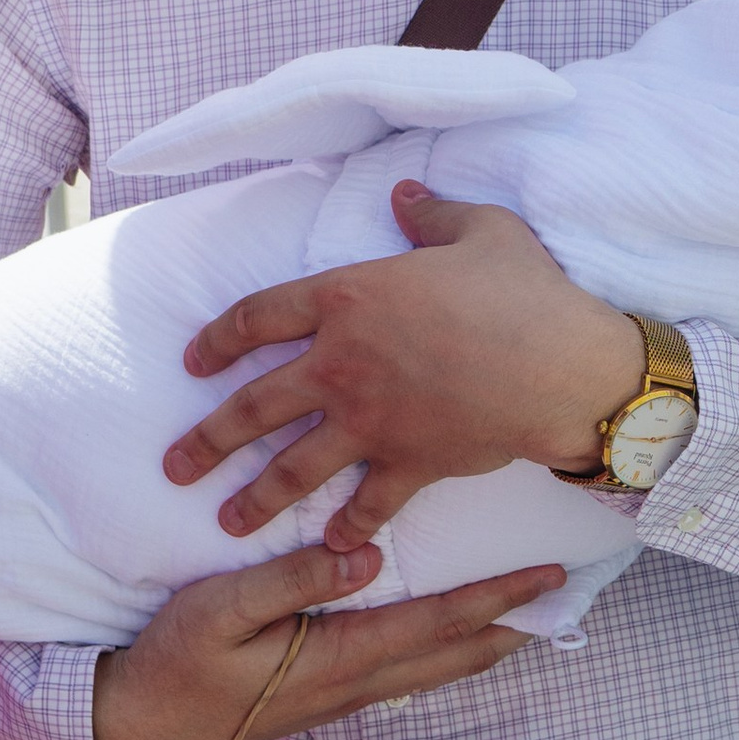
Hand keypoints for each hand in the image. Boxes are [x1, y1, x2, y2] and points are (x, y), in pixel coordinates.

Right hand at [93, 544, 565, 739]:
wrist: (135, 727)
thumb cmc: (172, 661)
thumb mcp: (218, 609)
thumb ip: (291, 582)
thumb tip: (367, 559)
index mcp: (337, 659)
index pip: (437, 624)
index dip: (498, 599)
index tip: (549, 577)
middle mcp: (352, 683)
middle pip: (453, 654)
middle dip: (513, 625)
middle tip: (564, 598)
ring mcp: (340, 695)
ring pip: (434, 668)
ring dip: (484, 641)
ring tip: (526, 616)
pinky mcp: (323, 695)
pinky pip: (405, 670)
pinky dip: (444, 649)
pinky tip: (451, 634)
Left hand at [163, 186, 645, 547]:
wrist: (562, 367)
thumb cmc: (524, 292)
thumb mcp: (481, 230)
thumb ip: (431, 214)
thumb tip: (405, 194)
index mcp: (349, 299)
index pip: (260, 316)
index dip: (219, 337)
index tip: (194, 360)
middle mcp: (343, 365)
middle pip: (254, 407)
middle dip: (208, 439)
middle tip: (175, 464)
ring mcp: (371, 422)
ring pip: (294, 468)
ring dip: (256, 498)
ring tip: (228, 520)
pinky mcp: (409, 464)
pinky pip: (368, 505)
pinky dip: (350, 528)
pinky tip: (335, 546)